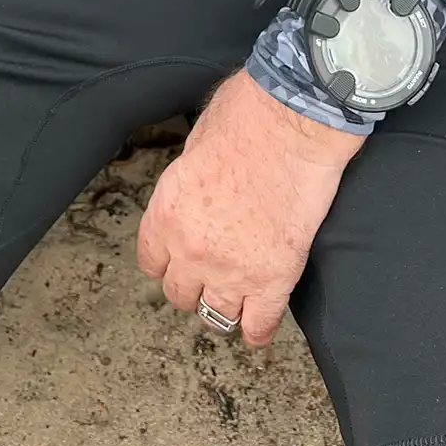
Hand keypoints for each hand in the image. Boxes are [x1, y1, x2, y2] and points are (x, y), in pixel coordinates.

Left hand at [137, 70, 362, 347]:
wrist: (293, 123)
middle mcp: (191, 249)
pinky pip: (258, 325)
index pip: (152, 262)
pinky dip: (258, 330)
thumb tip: (198, 186)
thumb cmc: (248, 115)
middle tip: (212, 272)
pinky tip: (260, 325)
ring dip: (224, 306)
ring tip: (236, 299)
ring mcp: (231, 270)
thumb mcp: (195, 142)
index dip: (168, 260)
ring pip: (216, 315)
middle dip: (194, 283)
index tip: (180, 258)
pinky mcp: (273, 279)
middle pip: (180, 294)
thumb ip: (190, 179)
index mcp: (166, 213)